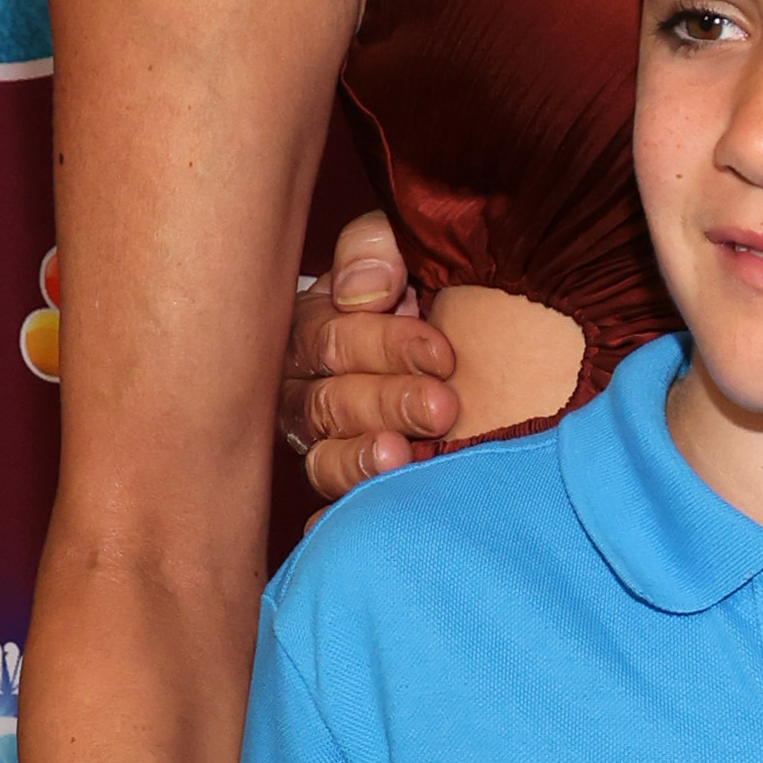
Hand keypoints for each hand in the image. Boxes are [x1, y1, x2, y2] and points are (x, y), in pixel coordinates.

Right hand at [277, 212, 464, 502]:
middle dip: (389, 403)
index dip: (386, 346)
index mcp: (313, 329)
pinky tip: (374, 515)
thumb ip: (374, 249)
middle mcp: (305, 391)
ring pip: (324, 458)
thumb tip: (364, 291)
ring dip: (363, 460)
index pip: (332, 341)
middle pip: (330, 402)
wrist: (456, 329)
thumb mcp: (394, 247)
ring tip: (402, 460)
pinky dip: (349, 507)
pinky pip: (332, 505)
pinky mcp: (344, 483)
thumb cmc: (417, 286)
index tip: (443, 354)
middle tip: (441, 408)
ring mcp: (321, 443)